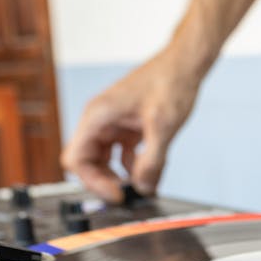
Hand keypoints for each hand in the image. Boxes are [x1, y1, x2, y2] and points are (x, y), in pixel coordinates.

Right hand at [60, 48, 201, 202]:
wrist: (184, 64)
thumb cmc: (170, 82)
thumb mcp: (163, 126)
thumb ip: (152, 161)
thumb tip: (144, 188)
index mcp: (98, 116)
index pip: (75, 158)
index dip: (92, 181)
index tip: (116, 194)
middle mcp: (100, 120)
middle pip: (86, 162)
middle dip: (105, 182)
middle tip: (128, 196)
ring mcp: (112, 124)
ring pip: (102, 160)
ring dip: (117, 176)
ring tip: (139, 187)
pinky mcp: (126, 127)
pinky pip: (120, 154)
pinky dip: (131, 167)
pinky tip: (148, 174)